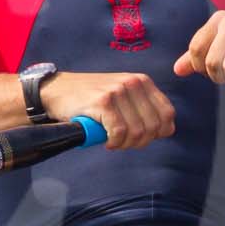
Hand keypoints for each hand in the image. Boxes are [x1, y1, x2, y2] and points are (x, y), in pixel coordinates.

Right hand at [39, 71, 174, 149]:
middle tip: (122, 141)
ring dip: (125, 144)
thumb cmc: (90, 99)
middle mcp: (133, 83)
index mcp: (142, 81)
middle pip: (153, 127)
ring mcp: (118, 91)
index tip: (139, 137)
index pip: (167, 114)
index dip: (157, 133)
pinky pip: (119, 133)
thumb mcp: (122, 96)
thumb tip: (166, 130)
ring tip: (112, 140)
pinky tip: (104, 139)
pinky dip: (113, 142)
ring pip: (137, 132)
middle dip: (139, 142)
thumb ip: (143, 109)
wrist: (57, 91)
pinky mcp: (103, 102)